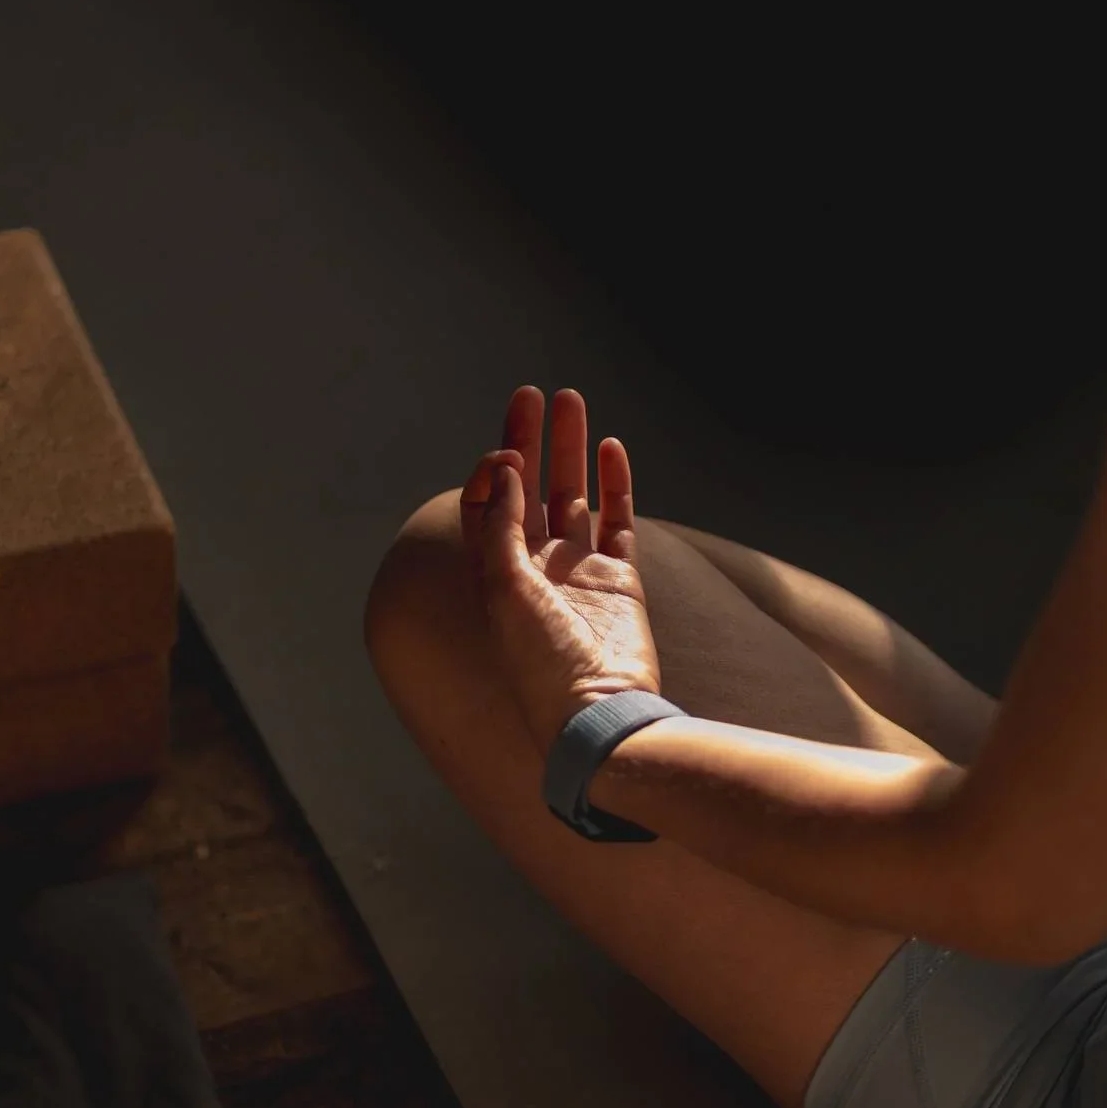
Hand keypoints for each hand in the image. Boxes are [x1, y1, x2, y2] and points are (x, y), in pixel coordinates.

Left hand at [460, 386, 661, 755]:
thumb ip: (500, 527)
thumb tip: (503, 467)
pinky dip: (615, 484)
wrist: (599, 712)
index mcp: (495, 577)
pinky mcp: (620, 581)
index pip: (485, 507)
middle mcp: (535, 570)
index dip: (490, 471)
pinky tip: (611, 447)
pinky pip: (617, 520)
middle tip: (533, 394)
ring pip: (573, 496)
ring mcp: (579, 573)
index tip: (505, 449)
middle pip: (529, 490)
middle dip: (529, 442)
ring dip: (571, 450)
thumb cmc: (541, 663)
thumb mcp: (504, 591)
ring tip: (572, 401)